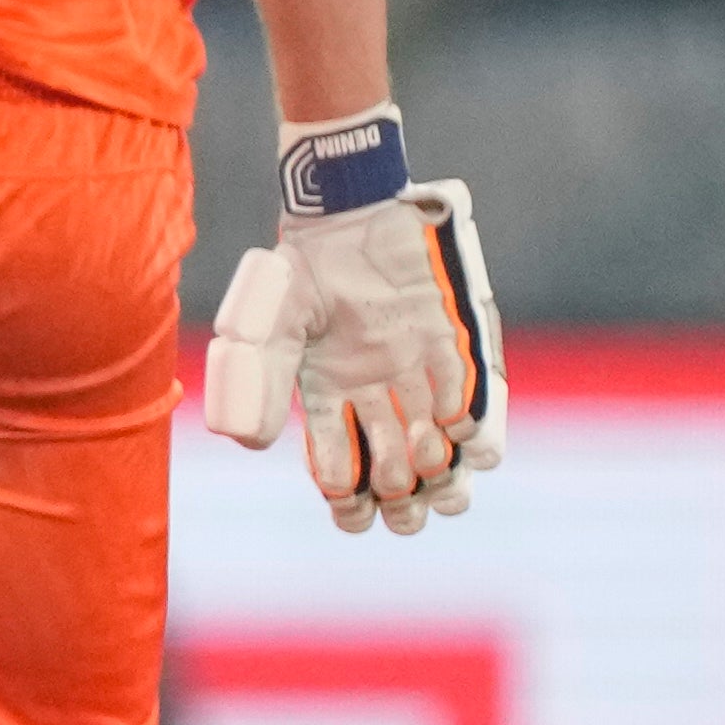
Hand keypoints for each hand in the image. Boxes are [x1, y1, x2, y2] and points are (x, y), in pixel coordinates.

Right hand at [195, 114, 502, 537]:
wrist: (355, 215)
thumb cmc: (305, 267)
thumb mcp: (268, 321)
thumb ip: (255, 379)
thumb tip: (249, 444)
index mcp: (326, 397)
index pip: (340, 473)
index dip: (349, 504)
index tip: (351, 509)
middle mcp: (375, 398)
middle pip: (396, 479)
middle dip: (402, 503)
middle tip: (400, 497)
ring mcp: (418, 379)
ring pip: (440, 457)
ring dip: (442, 480)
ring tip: (439, 480)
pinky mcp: (456, 355)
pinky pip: (475, 413)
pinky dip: (474, 435)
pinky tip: (464, 438)